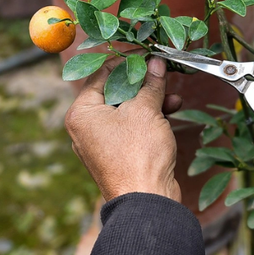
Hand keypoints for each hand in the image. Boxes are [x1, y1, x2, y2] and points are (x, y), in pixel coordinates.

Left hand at [64, 56, 182, 202]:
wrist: (147, 201)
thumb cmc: (138, 154)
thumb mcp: (147, 110)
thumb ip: (151, 83)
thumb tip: (155, 63)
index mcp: (81, 113)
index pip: (101, 74)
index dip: (126, 61)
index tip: (147, 53)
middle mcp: (86, 127)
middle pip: (115, 91)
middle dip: (141, 81)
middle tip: (161, 69)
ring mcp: (101, 142)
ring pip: (126, 109)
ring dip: (150, 99)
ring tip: (172, 91)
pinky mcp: (119, 153)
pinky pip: (132, 126)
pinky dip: (149, 117)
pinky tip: (171, 108)